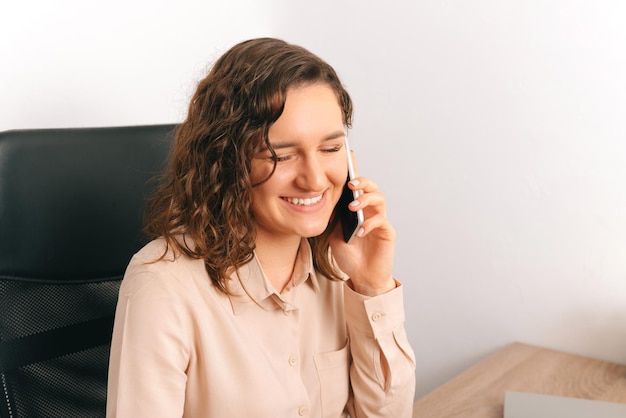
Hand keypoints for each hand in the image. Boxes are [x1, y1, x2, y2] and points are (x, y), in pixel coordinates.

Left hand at [329, 176, 396, 295]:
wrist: (361, 277)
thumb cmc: (349, 256)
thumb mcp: (335, 235)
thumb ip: (335, 219)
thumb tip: (330, 200)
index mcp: (358, 210)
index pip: (358, 188)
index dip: (355, 175)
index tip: (347, 162)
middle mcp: (370, 212)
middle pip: (372, 188)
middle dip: (363, 182)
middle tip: (351, 185)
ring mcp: (380, 221)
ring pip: (380, 199)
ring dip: (366, 199)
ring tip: (353, 207)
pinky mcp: (387, 233)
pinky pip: (381, 221)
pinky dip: (370, 224)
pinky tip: (360, 232)